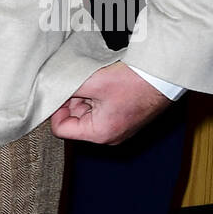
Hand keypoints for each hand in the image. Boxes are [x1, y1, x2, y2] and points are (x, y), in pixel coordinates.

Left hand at [51, 62, 170, 145]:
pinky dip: (96, 97)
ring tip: (94, 81)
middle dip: (72, 101)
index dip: (56, 109)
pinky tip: (103, 83)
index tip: (60, 92)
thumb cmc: (133, 82)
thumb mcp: (92, 82)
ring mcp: (118, 129)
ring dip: (84, 97)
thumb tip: (50, 90)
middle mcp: (109, 137)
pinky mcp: (124, 119)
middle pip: (74, 121)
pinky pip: (100, 111)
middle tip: (78, 82)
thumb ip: (67, 89)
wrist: (162, 76)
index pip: (61, 130)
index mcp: (100, 134)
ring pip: (87, 114)